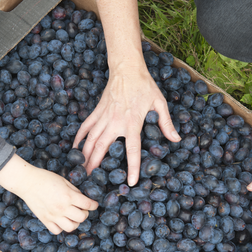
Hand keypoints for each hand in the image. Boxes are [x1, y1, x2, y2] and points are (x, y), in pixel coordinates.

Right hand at [0, 154, 98, 233]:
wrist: (27, 182)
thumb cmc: (46, 178)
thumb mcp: (64, 181)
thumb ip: (75, 191)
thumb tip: (83, 198)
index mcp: (68, 196)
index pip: (88, 204)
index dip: (94, 205)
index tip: (94, 204)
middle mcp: (62, 208)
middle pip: (82, 218)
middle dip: (85, 213)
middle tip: (82, 209)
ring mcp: (53, 216)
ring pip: (71, 227)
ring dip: (75, 222)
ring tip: (72, 216)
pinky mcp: (45, 220)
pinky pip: (57, 230)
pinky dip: (61, 227)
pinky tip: (61, 220)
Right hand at [73, 59, 180, 186]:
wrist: (127, 68)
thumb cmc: (144, 85)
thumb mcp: (159, 102)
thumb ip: (166, 123)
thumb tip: (176, 139)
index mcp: (132, 122)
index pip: (131, 149)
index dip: (132, 167)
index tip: (130, 182)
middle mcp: (115, 122)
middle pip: (102, 148)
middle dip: (95, 165)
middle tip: (91, 181)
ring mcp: (103, 116)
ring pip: (90, 139)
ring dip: (85, 156)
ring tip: (80, 170)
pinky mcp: (96, 111)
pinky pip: (85, 126)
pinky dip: (79, 137)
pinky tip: (75, 148)